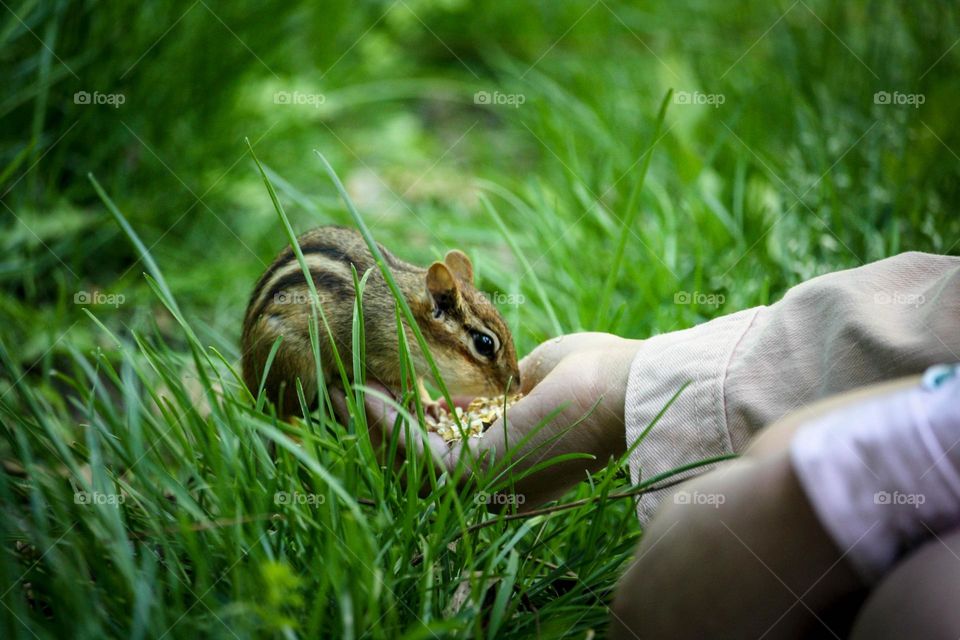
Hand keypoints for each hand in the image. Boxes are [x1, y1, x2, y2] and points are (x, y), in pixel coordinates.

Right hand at [334, 332, 642, 507]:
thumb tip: (492, 377)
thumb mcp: (541, 372)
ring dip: (372, 426)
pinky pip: (415, 455)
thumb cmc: (599, 373)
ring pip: (408, 465)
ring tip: (342, 390)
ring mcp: (485, 483)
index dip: (409, 423)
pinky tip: (366, 392)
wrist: (630, 388)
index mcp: (512, 459)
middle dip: (378, 429)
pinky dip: (386, 425)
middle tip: (344, 392)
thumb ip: (511, 382)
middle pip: (417, 465)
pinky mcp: (477, 474)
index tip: (381, 390)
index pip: (446, 450)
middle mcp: (494, 482)